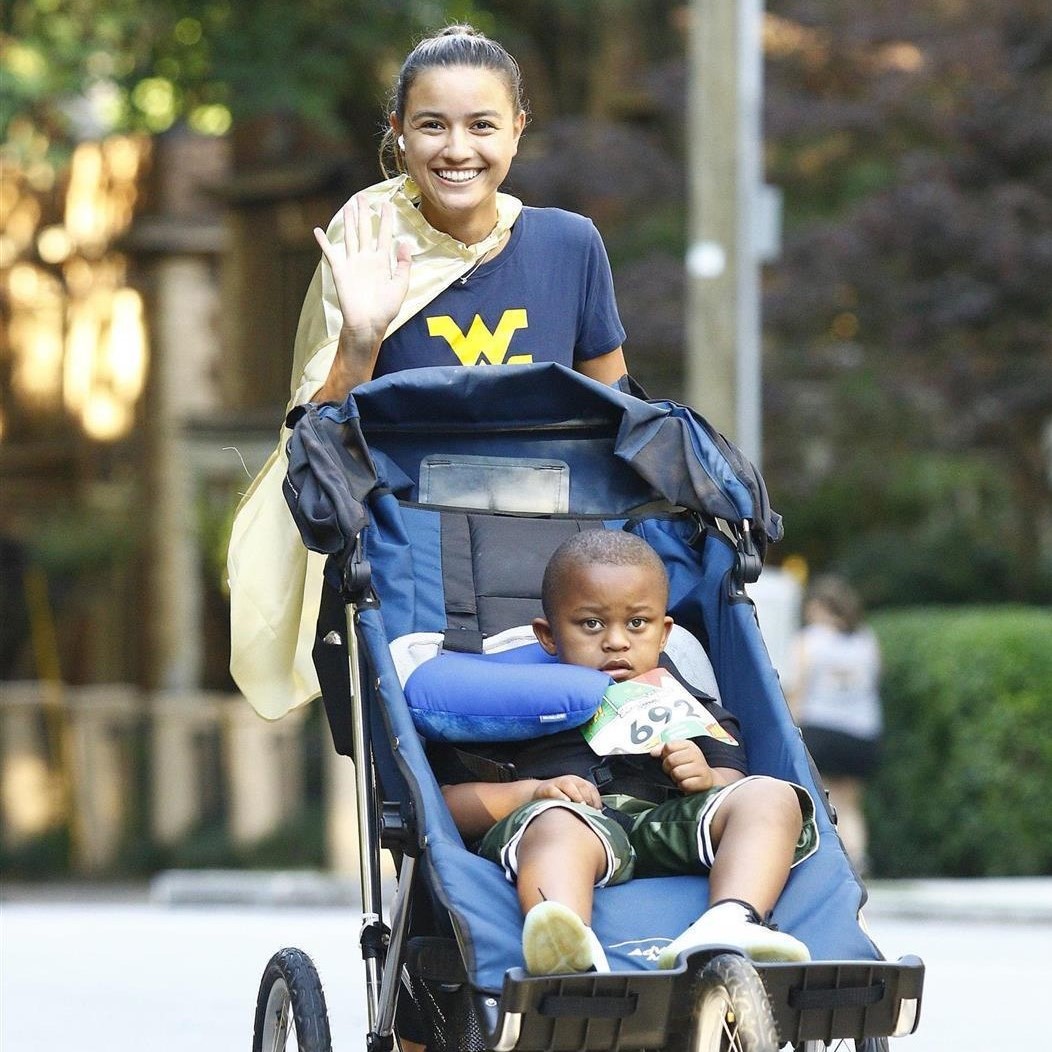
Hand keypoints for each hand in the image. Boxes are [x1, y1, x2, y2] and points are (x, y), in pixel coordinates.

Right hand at [313, 196, 412, 372]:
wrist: (368, 324)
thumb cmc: (385, 309)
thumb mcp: (401, 285)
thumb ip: (404, 264)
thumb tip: (405, 243)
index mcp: (382, 262)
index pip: (384, 234)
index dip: (386, 219)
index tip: (387, 204)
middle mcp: (367, 259)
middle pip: (365, 230)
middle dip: (364, 213)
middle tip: (363, 196)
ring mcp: (353, 263)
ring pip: (350, 236)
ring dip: (349, 221)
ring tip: (348, 206)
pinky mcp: (340, 270)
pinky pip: (331, 252)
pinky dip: (323, 242)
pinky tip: (317, 231)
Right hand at [531, 775, 601, 808]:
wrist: (539, 793)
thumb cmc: (559, 799)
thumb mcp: (573, 799)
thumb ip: (584, 805)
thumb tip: (597, 816)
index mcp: (578, 783)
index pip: (591, 789)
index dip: (596, 800)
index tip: (598, 811)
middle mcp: (570, 781)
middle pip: (582, 786)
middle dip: (587, 797)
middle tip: (590, 809)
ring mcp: (557, 783)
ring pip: (569, 785)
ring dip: (576, 795)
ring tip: (580, 804)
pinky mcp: (546, 788)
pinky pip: (554, 791)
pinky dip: (560, 796)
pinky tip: (565, 802)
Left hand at [650, 740, 714, 793]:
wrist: (706, 778)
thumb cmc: (688, 765)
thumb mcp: (677, 753)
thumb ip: (663, 750)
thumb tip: (653, 752)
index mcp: (688, 745)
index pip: (668, 747)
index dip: (665, 755)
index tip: (669, 759)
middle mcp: (696, 754)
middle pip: (671, 760)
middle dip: (669, 768)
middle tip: (674, 770)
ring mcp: (701, 767)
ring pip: (677, 773)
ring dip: (676, 778)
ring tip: (681, 777)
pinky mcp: (704, 781)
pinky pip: (685, 784)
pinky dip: (683, 786)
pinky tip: (687, 783)